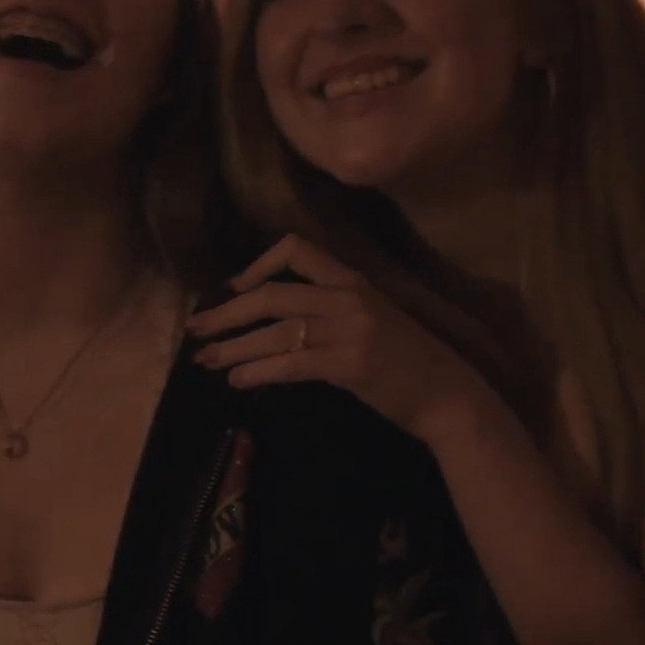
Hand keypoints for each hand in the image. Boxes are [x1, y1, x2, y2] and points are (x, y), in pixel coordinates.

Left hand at [184, 234, 502, 444]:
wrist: (449, 395)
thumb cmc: (405, 361)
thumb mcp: (370, 320)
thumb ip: (328, 311)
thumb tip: (270, 322)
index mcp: (352, 280)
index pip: (295, 249)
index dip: (255, 266)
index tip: (231, 290)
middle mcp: (348, 297)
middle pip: (272, 294)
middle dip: (227, 312)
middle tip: (195, 330)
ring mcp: (351, 329)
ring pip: (275, 331)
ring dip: (233, 348)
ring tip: (205, 361)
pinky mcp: (350, 364)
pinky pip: (290, 363)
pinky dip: (258, 371)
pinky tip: (239, 381)